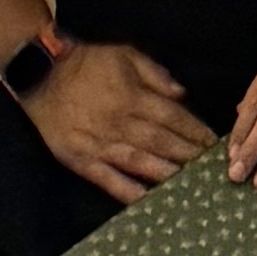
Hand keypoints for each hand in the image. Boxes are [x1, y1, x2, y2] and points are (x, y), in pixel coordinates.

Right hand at [25, 37, 211, 200]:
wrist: (43, 75)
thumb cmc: (88, 63)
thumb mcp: (125, 55)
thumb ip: (155, 74)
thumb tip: (182, 94)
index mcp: (133, 95)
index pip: (173, 117)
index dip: (195, 131)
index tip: (213, 145)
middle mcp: (121, 122)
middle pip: (162, 141)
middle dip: (189, 156)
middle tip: (210, 171)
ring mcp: (101, 144)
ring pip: (141, 162)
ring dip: (167, 174)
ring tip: (190, 187)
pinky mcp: (82, 161)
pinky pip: (109, 180)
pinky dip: (129, 192)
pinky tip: (148, 201)